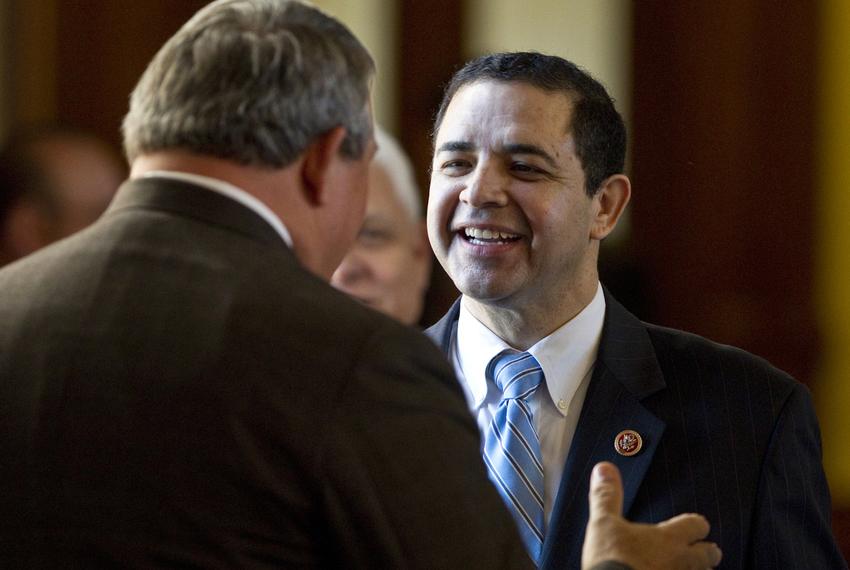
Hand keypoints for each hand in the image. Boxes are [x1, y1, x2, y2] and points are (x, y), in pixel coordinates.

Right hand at [581, 462, 721, 569]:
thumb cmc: (612, 561)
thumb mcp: (602, 524)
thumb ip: (606, 496)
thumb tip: (604, 468)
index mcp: (668, 539)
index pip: (696, 525)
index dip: (696, 524)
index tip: (695, 524)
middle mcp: (682, 562)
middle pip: (709, 555)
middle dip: (708, 551)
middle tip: (706, 550)